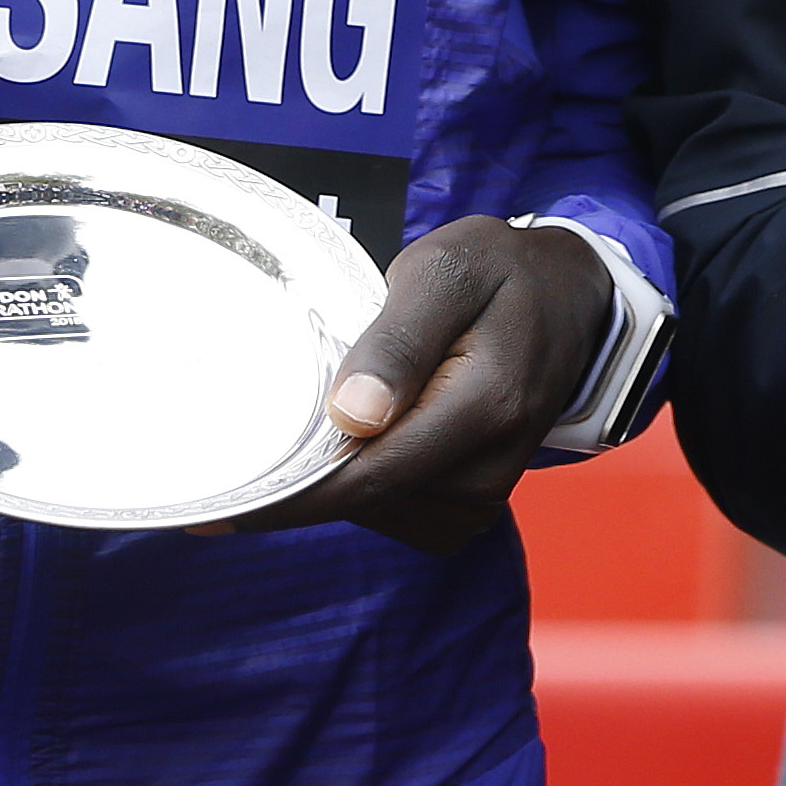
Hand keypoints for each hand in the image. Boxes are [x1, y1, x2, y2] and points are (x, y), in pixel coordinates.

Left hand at [220, 216, 614, 553]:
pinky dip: (369, 486)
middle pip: (366, 500)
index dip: (289, 497)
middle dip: (306, 478)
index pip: (370, 476)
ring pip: (377, 512)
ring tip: (343, 407)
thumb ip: (400, 339)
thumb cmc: (499, 272)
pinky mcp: (476, 503)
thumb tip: (351, 417)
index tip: (215, 509)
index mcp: (487, 404)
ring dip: (340, 476)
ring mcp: (488, 491)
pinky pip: (398, 515)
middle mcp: (492, 465)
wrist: (570, 296)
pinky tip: (370, 436)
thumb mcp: (446, 270)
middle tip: (262, 432)